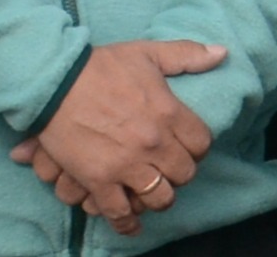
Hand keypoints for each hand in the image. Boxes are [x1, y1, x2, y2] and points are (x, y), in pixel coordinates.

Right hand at [11, 39, 222, 229]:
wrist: (55, 81)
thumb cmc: (101, 66)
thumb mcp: (148, 52)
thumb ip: (187, 54)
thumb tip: (222, 53)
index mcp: (169, 112)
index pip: (201, 144)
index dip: (197, 149)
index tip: (187, 148)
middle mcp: (153, 143)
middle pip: (184, 173)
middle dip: (179, 173)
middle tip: (167, 169)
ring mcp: (127, 164)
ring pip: (159, 197)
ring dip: (157, 197)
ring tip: (150, 193)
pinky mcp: (99, 180)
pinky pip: (120, 212)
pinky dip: (127, 222)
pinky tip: (131, 223)